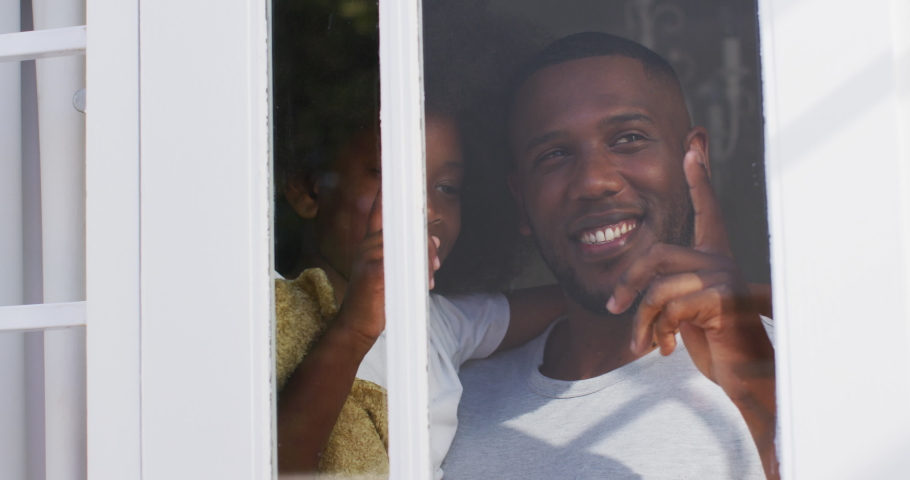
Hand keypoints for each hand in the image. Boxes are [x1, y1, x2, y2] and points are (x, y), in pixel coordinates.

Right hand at [336, 189, 441, 344]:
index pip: (378, 211)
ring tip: (433, 272)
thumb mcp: (391, 272)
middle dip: (425, 240)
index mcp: (369, 242)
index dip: (384, 193)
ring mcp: (369, 258)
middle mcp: (367, 246)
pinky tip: (427, 282)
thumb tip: (436, 242)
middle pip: (402, 227)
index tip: (392, 175)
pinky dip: (420, 270)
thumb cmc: (376, 299)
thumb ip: (411, 254)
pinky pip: (405, 263)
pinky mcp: (375, 273)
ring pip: (407, 244)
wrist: (357, 325)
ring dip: (426, 258)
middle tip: (436, 255)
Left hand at [607, 149, 773, 399]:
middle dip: (627, 282)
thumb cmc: (714, 344)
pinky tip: (666, 348)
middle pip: (655, 255)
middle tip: (613, 308)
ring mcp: (724, 278)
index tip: (692, 146)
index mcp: (714, 258)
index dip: (699, 179)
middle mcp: (721, 260)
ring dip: (642, 322)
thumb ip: (667, 292)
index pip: (706, 210)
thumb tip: (626, 295)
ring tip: (643, 344)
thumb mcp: (684, 313)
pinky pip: (671, 308)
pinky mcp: (723, 299)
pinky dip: (659, 332)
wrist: (744, 375)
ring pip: (658, 288)